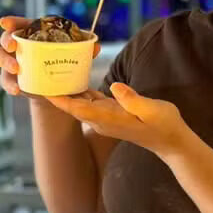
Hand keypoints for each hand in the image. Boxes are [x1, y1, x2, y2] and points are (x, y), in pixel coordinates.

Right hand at [0, 17, 100, 96]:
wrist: (55, 88)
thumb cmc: (62, 62)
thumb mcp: (73, 54)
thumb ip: (83, 49)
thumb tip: (96, 45)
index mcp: (32, 34)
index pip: (19, 24)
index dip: (11, 22)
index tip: (5, 22)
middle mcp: (18, 46)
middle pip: (5, 38)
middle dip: (6, 40)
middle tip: (13, 46)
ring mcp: (11, 62)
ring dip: (5, 62)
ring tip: (16, 69)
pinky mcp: (10, 79)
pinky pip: (5, 80)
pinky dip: (10, 85)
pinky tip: (17, 90)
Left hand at [45, 83, 189, 157]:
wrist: (170, 140)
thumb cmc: (164, 125)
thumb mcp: (152, 110)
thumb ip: (132, 99)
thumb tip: (115, 86)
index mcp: (109, 119)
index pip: (79, 110)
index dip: (61, 100)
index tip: (44, 90)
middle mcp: (103, 120)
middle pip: (74, 106)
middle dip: (57, 92)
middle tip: (41, 72)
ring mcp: (106, 117)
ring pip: (80, 103)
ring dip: (67, 90)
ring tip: (53, 72)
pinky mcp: (111, 113)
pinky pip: (91, 101)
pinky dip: (81, 90)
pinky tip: (75, 77)